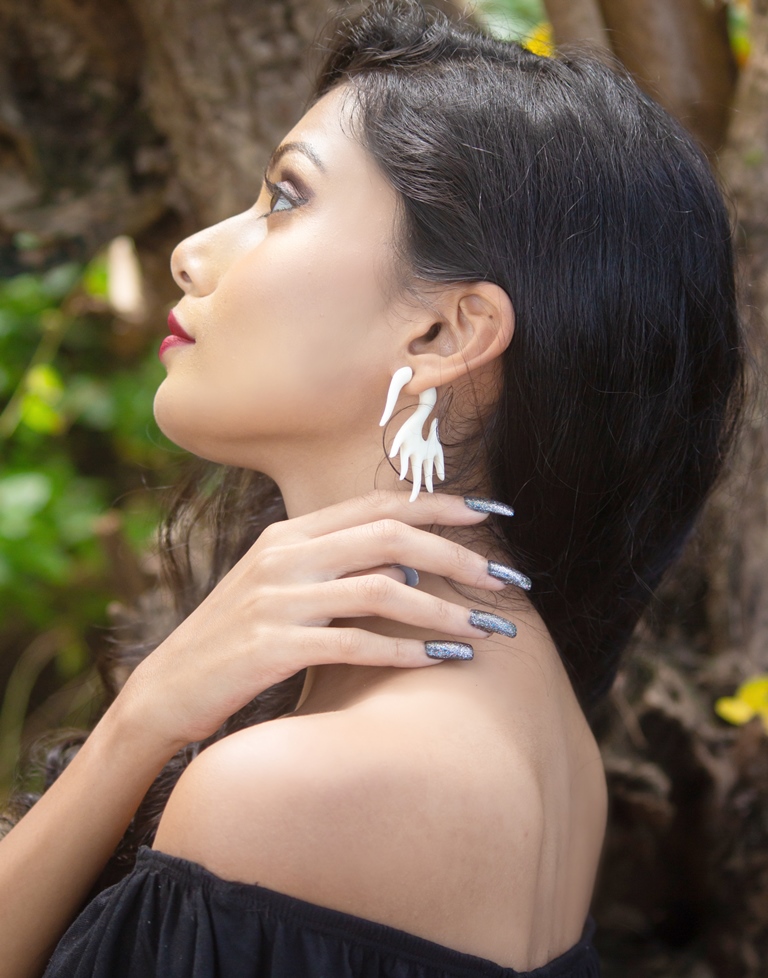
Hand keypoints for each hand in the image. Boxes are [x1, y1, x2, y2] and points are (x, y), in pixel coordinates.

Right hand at [118, 490, 509, 750]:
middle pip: (390, 537)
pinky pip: (356, 644)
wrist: (166, 688)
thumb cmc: (235, 638)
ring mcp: (278, 600)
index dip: (441, 506)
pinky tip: (438, 661)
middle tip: (504, 580)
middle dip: (458, 555)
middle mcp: (285, 556)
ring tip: (486, 630)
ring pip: (383, 590)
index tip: (492, 516)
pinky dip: (405, 651)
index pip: (378, 505)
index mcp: (289, 534)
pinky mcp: (272, 648)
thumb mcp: (278, 585)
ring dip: (444, 610)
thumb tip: (412, 566)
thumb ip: (334, 564)